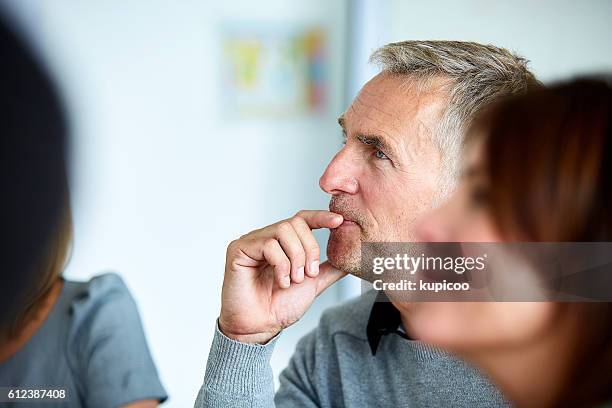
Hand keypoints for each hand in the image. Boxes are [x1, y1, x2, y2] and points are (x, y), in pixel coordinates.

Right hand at [219, 210, 345, 343]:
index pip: (302, 219)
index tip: (339, 222)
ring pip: (283, 230)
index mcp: (283, 243)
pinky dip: (281, 264)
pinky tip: (281, 282)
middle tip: (308, 274)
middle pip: (295, 223)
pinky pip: (268, 244)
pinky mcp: (238, 249)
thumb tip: (350, 259)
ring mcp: (251, 242)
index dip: (321, 217)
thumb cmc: (279, 307)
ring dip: (295, 258)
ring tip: (293, 280)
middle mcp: (266, 238)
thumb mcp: (312, 284)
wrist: (260, 327)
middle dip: (309, 249)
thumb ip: (329, 269)